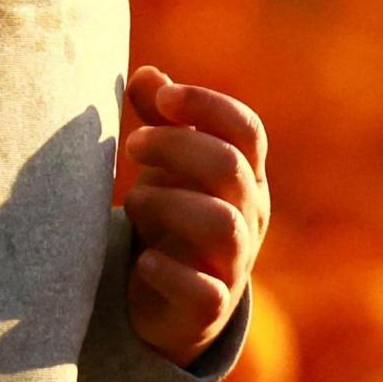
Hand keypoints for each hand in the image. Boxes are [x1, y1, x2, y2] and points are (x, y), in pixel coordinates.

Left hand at [126, 63, 269, 366]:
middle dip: (176, 146)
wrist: (171, 302)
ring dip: (166, 204)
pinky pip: (203, 289)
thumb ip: (161, 120)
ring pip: (221, 224)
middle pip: (229, 167)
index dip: (208, 106)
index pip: (247, 130)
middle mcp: (249, 215)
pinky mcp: (212, 307)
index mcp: (245, 175)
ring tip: (132, 201)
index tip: (164, 98)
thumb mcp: (167, 166)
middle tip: (132, 146)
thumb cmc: (171, 217)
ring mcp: (235, 262)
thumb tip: (148, 74)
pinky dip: (168, 271)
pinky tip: (143, 260)